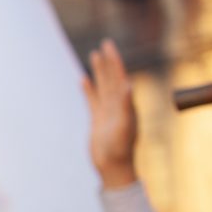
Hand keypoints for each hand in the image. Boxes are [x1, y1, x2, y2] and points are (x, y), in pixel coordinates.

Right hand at [82, 39, 137, 187]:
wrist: (113, 167)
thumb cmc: (120, 149)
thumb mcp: (123, 126)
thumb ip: (125, 106)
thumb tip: (128, 84)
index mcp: (126, 103)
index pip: (120, 77)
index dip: (115, 61)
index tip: (109, 47)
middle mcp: (119, 105)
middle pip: (112, 77)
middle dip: (108, 61)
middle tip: (104, 44)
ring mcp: (108, 111)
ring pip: (102, 86)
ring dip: (99, 71)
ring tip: (94, 55)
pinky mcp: (98, 119)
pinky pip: (93, 99)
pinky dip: (88, 89)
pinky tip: (83, 79)